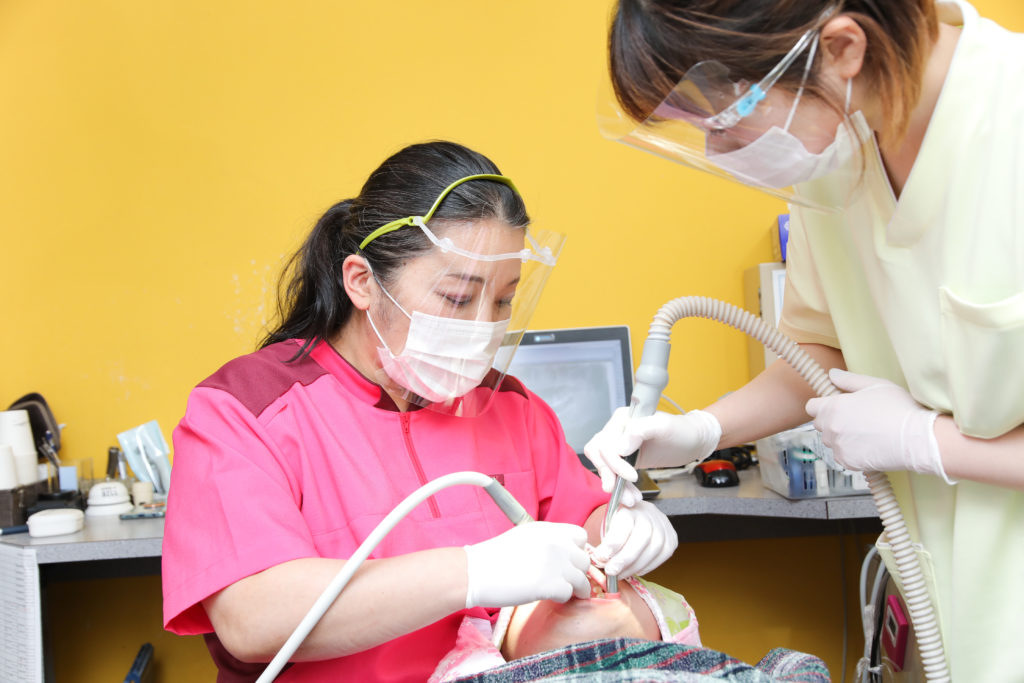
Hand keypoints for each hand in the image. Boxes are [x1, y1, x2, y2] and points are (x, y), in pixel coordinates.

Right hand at [464, 521, 589, 607]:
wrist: (476, 572)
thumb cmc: (494, 557)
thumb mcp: (525, 537)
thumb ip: (548, 540)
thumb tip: (566, 552)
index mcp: (549, 529)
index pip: (581, 536)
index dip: (577, 550)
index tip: (571, 561)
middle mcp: (556, 542)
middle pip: (584, 560)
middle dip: (578, 572)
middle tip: (570, 580)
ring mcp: (555, 563)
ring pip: (581, 579)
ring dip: (575, 588)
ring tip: (566, 593)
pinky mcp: (550, 584)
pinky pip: (569, 594)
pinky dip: (562, 598)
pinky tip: (550, 597)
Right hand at [583, 407, 721, 491]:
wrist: (693, 441)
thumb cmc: (682, 430)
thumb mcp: (664, 426)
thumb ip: (640, 430)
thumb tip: (619, 448)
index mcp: (622, 419)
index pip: (605, 443)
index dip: (614, 462)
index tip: (632, 476)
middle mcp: (616, 431)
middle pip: (598, 455)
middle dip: (608, 475)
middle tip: (619, 493)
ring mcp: (620, 445)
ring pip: (604, 466)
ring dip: (614, 484)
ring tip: (630, 499)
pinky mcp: (625, 459)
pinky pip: (614, 473)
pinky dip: (621, 486)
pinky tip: (631, 495)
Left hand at [592, 500, 676, 578]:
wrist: (638, 518)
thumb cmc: (619, 525)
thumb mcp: (606, 524)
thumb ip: (603, 539)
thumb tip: (599, 558)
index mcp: (629, 507)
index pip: (625, 524)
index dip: (614, 542)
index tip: (601, 556)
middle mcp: (649, 513)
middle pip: (642, 537)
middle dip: (625, 558)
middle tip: (611, 571)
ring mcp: (663, 525)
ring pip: (654, 548)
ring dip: (635, 566)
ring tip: (620, 574)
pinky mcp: (672, 538)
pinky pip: (663, 555)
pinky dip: (648, 566)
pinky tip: (635, 570)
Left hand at [805, 369, 952, 482]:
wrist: (917, 439)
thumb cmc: (899, 409)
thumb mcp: (875, 385)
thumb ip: (848, 380)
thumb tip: (832, 374)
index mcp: (833, 407)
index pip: (811, 407)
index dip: (823, 405)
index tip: (836, 405)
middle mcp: (831, 428)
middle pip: (820, 424)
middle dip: (833, 420)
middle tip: (856, 419)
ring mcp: (838, 447)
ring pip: (831, 441)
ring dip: (841, 438)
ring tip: (866, 433)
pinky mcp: (847, 462)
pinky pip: (841, 456)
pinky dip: (850, 453)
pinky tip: (869, 446)